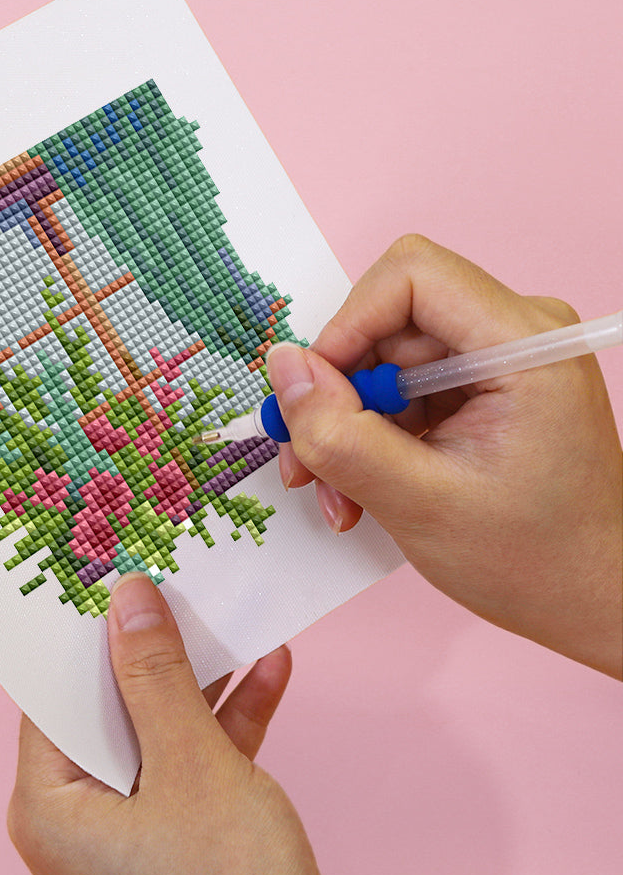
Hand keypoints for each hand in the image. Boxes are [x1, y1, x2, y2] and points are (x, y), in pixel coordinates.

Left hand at [7, 573, 322, 874]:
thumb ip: (158, 680)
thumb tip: (128, 601)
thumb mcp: (193, 769)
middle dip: (153, 646)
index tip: (109, 572)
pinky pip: (199, 761)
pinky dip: (232, 719)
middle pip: (113, 704)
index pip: (55, 692)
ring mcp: (134, 827)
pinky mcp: (183, 837)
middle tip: (171, 578)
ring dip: (203, 677)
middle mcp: (82, 815)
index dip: (83, 631)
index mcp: (54, 802)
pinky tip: (269, 668)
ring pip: (162, 728)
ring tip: (223, 610)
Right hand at [267, 234, 621, 677]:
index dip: (347, 323)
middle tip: (305, 462)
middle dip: (334, 393)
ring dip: (345, 426)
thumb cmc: (536, 561)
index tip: (313, 391)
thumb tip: (282, 366)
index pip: (412, 276)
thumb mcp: (419, 504)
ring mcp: (496, 360)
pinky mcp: (479, 386)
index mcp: (524, 347)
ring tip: (337, 494)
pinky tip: (361, 489)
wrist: (594, 599)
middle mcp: (513, 334)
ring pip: (381, 360)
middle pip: (386, 322)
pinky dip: (368, 436)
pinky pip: (398, 388)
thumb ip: (341, 434)